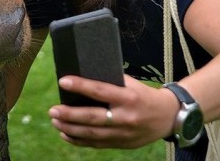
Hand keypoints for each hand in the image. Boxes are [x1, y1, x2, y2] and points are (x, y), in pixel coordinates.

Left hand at [48, 75, 177, 148]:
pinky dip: (79, 140)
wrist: (167, 117)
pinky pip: (96, 144)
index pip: (101, 91)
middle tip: (53, 109)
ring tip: (55, 120)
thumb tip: (84, 75)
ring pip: (92, 133)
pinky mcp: (121, 144)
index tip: (63, 81)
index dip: (81, 86)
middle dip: (70, 114)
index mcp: (129, 98)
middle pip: (93, 117)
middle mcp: (126, 117)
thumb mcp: (132, 84)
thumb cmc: (144, 95)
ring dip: (70, 128)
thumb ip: (111, 81)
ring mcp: (123, 134)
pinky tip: (66, 133)